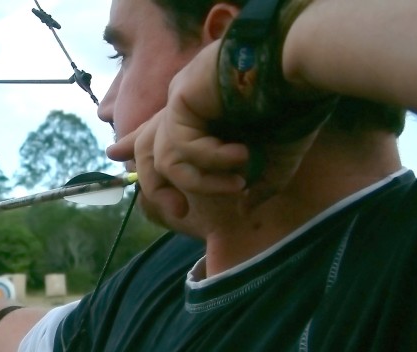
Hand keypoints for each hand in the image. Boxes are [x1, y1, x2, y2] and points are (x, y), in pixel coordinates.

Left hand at [107, 41, 319, 224]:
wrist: (301, 75)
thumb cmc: (293, 111)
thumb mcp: (275, 159)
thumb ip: (260, 183)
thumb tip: (247, 206)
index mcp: (198, 113)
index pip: (154, 133)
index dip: (132, 144)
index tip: (115, 153)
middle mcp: (183, 106)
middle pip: (146, 151)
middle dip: (155, 187)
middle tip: (178, 211)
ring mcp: (180, 100)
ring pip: (161, 158)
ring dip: (200, 182)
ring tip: (237, 182)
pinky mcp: (181, 97)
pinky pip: (179, 146)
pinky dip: (210, 160)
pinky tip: (240, 155)